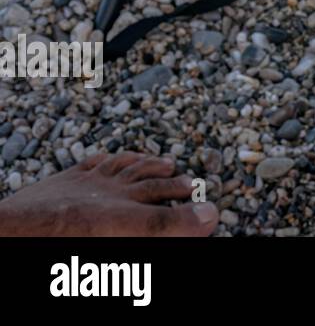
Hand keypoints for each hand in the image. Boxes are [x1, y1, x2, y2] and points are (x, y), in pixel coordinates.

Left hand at [0, 152, 215, 236]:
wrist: (22, 227)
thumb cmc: (69, 240)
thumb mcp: (128, 234)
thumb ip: (167, 227)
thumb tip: (210, 215)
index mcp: (129, 207)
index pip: (168, 204)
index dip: (190, 209)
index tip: (208, 210)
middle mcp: (113, 190)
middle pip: (149, 181)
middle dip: (170, 181)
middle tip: (187, 180)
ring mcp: (89, 182)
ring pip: (123, 167)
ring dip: (144, 163)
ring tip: (158, 160)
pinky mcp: (64, 180)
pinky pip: (90, 164)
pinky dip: (105, 159)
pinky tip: (108, 158)